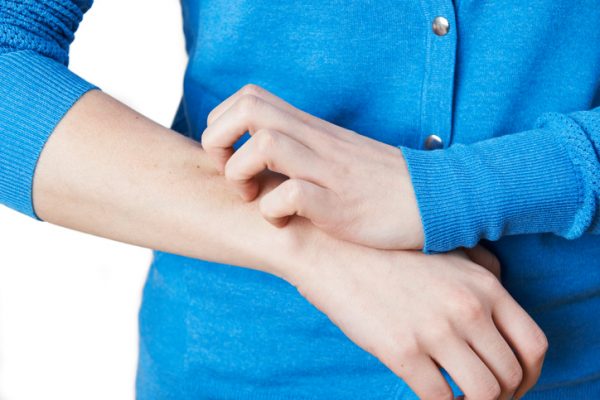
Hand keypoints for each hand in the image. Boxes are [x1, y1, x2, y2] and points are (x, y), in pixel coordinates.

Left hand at [202, 84, 423, 249]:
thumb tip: (256, 157)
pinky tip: (284, 223)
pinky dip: (273, 211)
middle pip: (247, 109)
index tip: (231, 159)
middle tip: (236, 179)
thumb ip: (299, 148)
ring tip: (255, 199)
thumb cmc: (378, 182)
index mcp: (312, 128)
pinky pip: (292, 195)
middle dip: (219, 142)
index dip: (223, 125)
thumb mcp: (334, 154)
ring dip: (241, 176)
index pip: (248, 98)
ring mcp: (328, 172)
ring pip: (263, 145)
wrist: (434, 199)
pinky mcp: (340, 206)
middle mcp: (317, 142)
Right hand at [283, 239, 545, 399]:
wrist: (333, 250)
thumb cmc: (387, 251)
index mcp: (484, 284)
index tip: (514, 385)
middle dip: (502, 397)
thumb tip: (502, 291)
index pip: (533, 344)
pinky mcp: (402, 351)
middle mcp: (468, 308)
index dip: (529, 375)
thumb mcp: (445, 248)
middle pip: (510, 375)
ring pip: (483, 393)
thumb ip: (482, 268)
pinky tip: (433, 399)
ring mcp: (435, 330)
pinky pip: (440, 399)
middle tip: (481, 398)